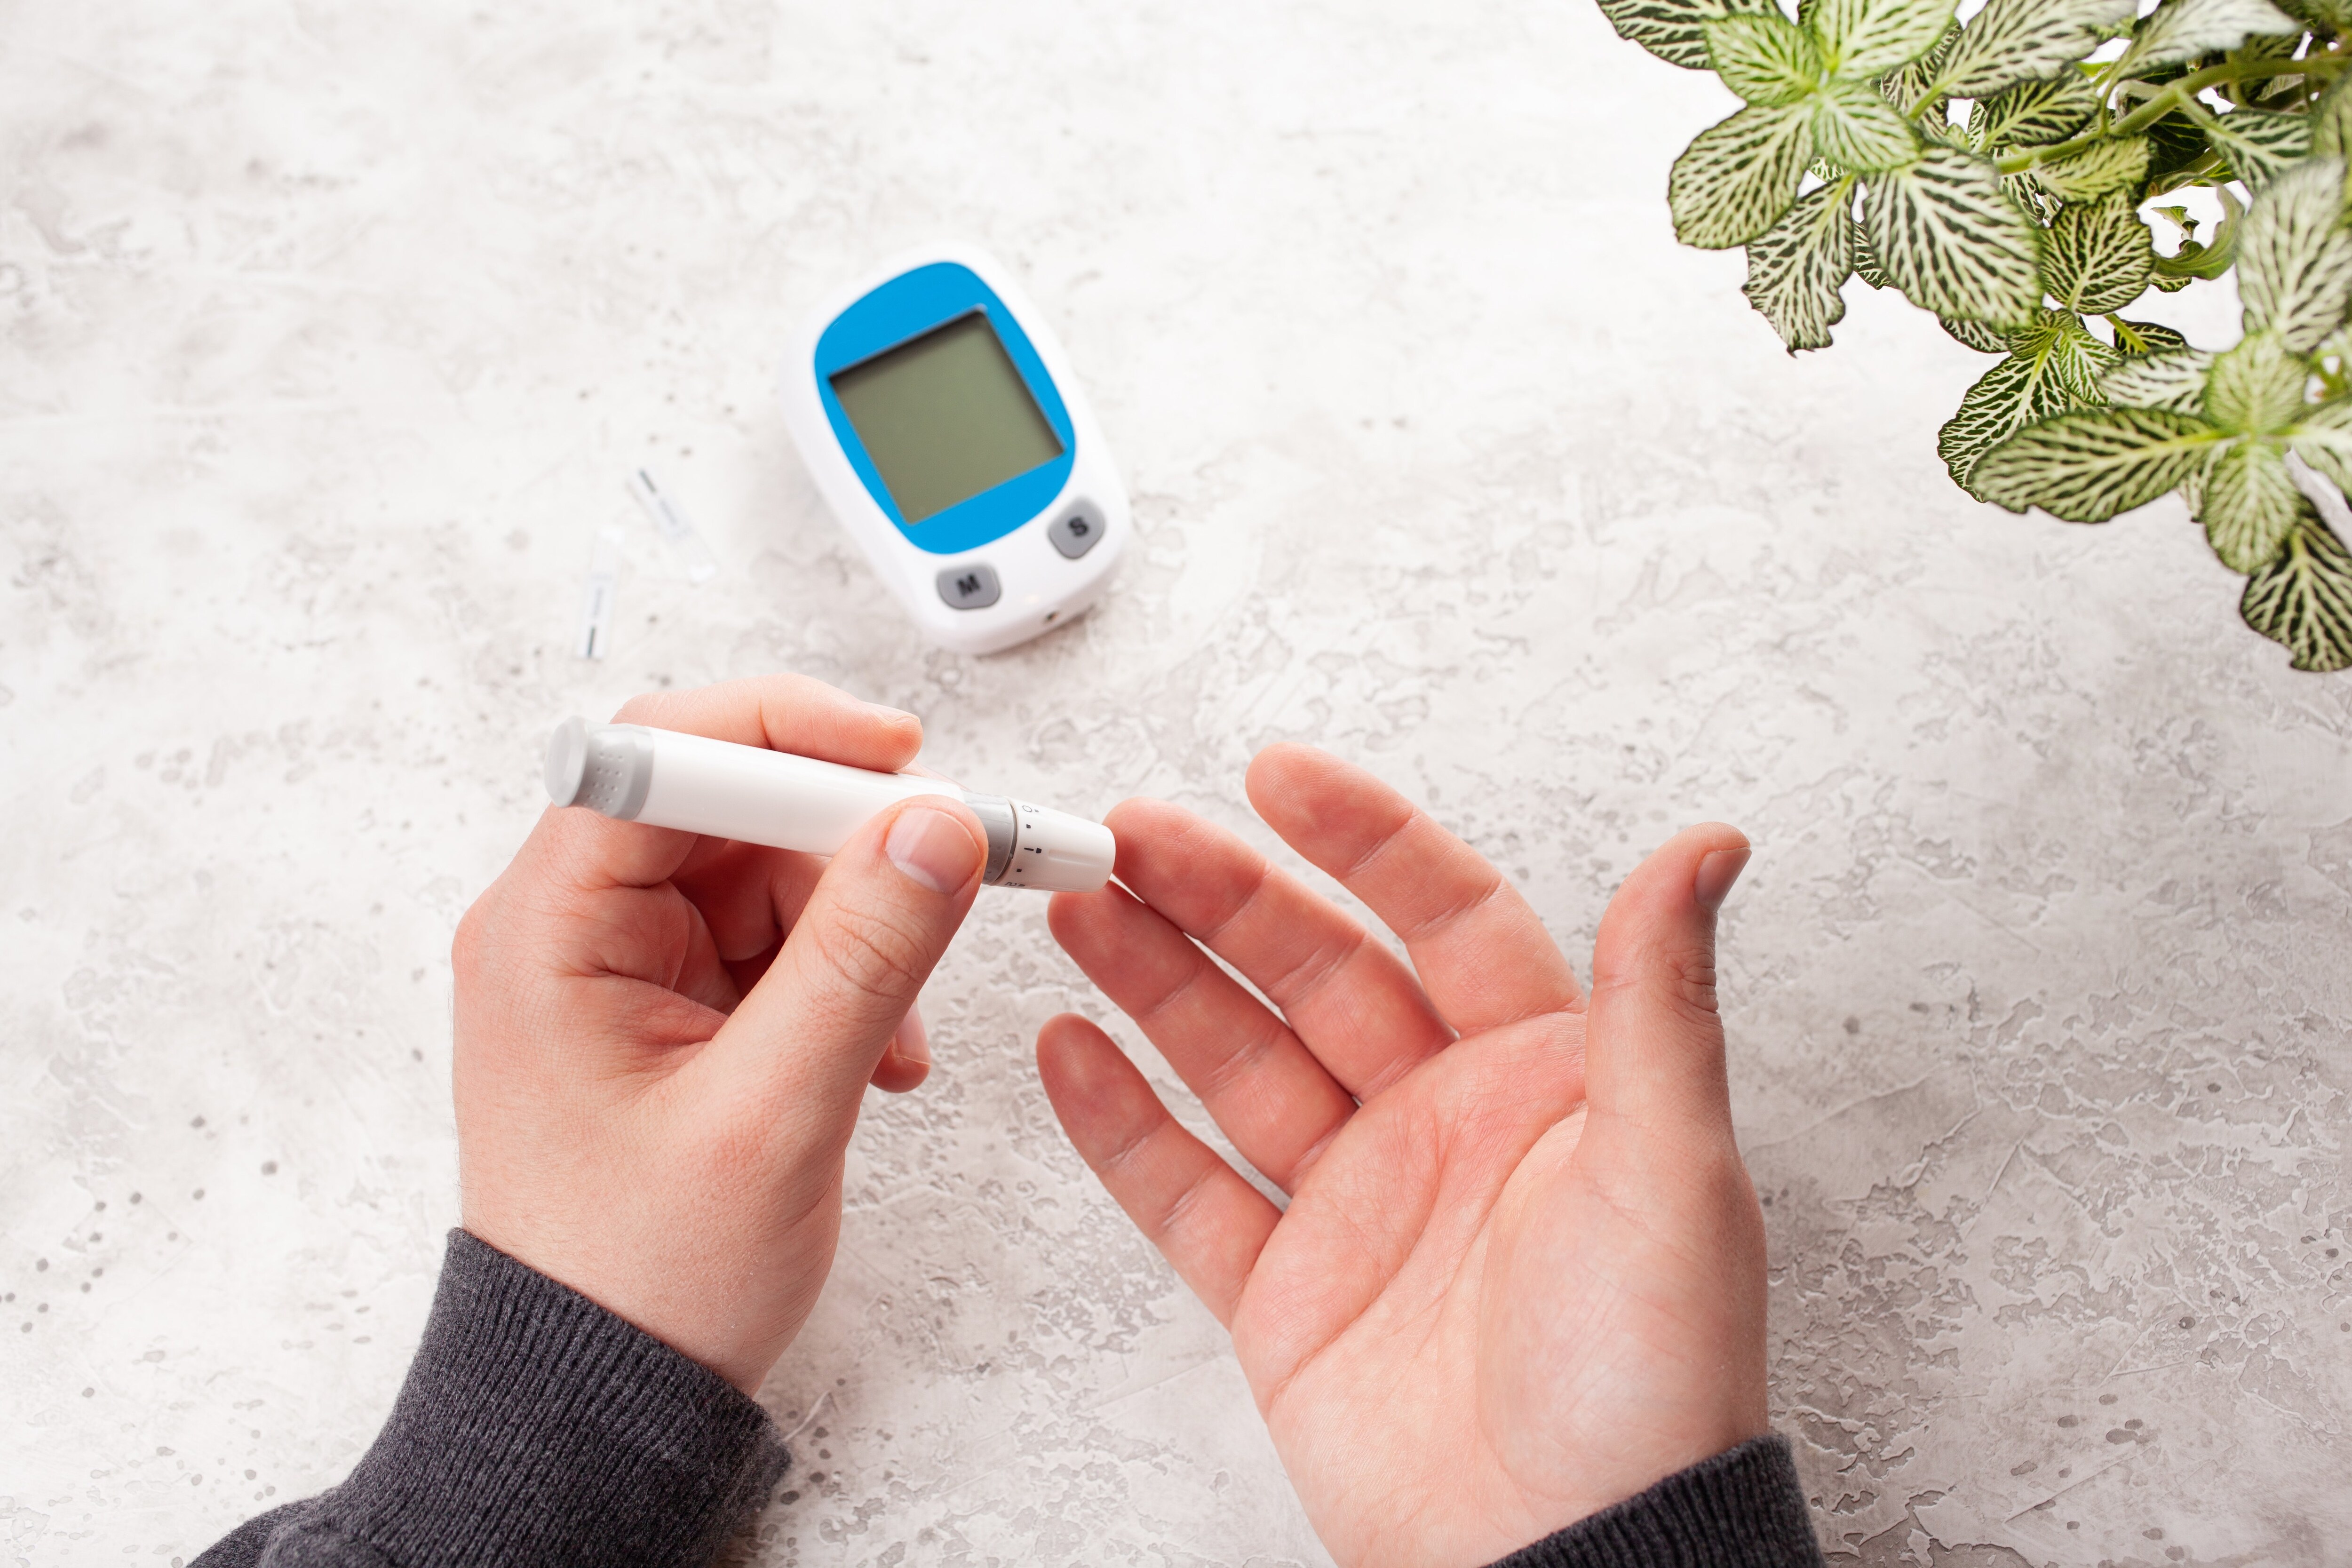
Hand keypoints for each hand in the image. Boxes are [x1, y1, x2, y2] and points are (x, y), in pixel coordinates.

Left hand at [451, 675, 986, 1393]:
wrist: (599, 1398)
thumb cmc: (641, 1279)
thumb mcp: (774, 1113)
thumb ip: (861, 957)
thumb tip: (937, 825)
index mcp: (545, 930)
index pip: (659, 751)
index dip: (787, 732)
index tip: (902, 761)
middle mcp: (568, 926)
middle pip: (730, 804)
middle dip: (847, 849)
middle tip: (947, 886)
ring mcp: (617, 965)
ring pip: (768, 871)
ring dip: (857, 929)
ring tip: (891, 1036)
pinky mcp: (664, 1004)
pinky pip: (773, 938)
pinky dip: (842, 978)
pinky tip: (874, 1055)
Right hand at [1036, 745, 1766, 1567]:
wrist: (1568, 1561)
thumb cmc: (1650, 1383)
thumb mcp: (1672, 1170)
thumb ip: (1661, 1002)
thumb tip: (1706, 848)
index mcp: (1540, 1077)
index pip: (1443, 917)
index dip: (1363, 841)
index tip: (1281, 778)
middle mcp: (1442, 1124)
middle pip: (1315, 975)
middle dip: (1223, 899)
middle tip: (1128, 837)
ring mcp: (1357, 1206)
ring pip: (1238, 1064)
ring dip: (1157, 983)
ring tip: (1080, 910)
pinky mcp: (1287, 1295)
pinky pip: (1187, 1191)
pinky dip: (1122, 1124)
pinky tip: (1071, 1051)